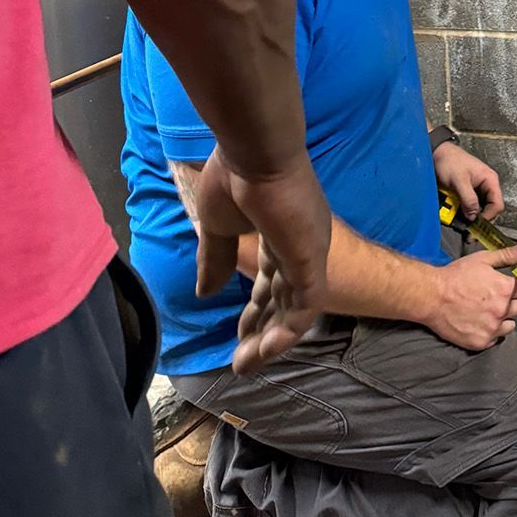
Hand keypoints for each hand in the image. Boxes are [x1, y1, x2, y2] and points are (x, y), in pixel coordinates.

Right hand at [192, 149, 331, 371]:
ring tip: (245, 364)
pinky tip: (263, 352)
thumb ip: (215, 259)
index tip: (236, 335)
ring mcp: (308, 252)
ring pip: (295, 309)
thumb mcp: (217, 226)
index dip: (255, 309)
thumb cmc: (234, 178)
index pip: (271, 279)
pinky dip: (286, 333)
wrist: (254, 152)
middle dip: (261, 330)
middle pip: (283, 298)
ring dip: (271, 340)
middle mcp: (298, 244)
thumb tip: (205, 293)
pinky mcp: (312, 260)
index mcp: (278, 232)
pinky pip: (305, 307)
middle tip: (239, 359)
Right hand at [429, 246, 516, 349]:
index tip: (508, 287)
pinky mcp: (481, 342)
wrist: (432, 296)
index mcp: (505, 289)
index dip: (516, 287)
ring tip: (488, 312)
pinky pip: (495, 339)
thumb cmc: (455, 277)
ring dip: (503, 319)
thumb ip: (507, 255)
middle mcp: (502, 310)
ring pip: (510, 326)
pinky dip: (490, 332)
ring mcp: (492, 328)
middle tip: (497, 299)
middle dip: (512, 303)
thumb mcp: (482, 259)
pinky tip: (480, 323)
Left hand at [433, 141, 504, 221]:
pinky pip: (472, 207)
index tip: (477, 226)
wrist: (437, 154)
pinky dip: (467, 215)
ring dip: (473, 219)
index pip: (497, 204)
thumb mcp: (459, 180)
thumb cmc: (450, 161)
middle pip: (491, 209)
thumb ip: (468, 198)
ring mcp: (478, 191)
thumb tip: (474, 217)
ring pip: (481, 210)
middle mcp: (487, 186)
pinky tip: (460, 220)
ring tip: (465, 229)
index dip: (489, 217)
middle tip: (471, 233)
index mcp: (490, 180)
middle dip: (482, 222)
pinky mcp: (469, 194)